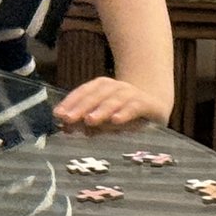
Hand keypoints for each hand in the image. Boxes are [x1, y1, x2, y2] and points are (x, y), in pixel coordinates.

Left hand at [54, 76, 170, 130]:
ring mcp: (131, 94)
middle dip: (81, 107)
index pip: (83, 91)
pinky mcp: (146, 104)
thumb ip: (87, 122)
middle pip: (96, 95)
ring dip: (101, 109)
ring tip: (89, 120)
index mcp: (102, 87)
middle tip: (69, 118)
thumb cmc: (125, 113)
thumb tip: (66, 128)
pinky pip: (134, 107)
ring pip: (114, 99)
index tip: (58, 114)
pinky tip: (116, 120)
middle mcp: (115, 87)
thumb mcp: (105, 118)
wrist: (156, 104)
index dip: (70, 102)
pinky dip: (125, 112)